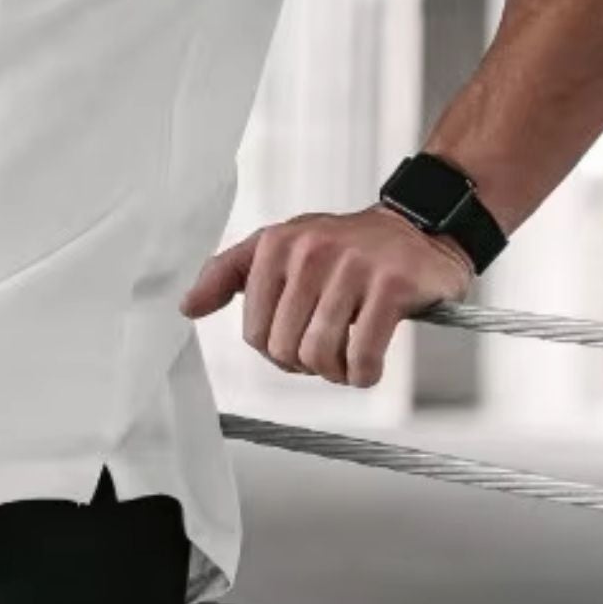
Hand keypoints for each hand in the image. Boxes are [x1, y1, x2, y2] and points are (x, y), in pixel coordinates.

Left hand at [177, 204, 473, 387]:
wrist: (416, 229)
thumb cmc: (341, 247)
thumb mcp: (280, 248)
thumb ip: (228, 275)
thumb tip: (187, 308)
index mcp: (275, 244)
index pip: (254, 332)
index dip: (275, 351)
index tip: (296, 341)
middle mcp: (310, 250)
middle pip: (285, 348)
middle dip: (305, 364)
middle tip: (326, 352)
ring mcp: (352, 266)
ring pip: (320, 355)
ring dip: (335, 373)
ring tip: (346, 361)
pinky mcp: (392, 286)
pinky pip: (363, 356)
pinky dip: (363, 375)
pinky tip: (368, 366)